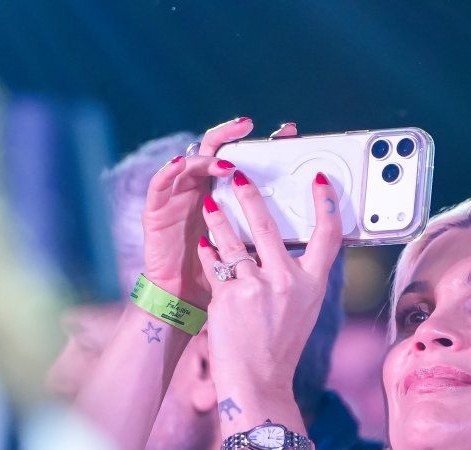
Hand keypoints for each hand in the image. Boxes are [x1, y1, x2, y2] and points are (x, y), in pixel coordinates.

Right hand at [141, 119, 298, 310]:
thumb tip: (314, 229)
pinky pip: (159, 185)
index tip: (289, 133)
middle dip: (232, 135)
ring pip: (191, 163)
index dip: (265, 144)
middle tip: (249, 126)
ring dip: (207, 157)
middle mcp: (203, 190)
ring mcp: (178, 198)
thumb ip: (274, 237)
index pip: (246, 160)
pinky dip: (169, 171)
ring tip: (224, 158)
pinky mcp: (156, 211)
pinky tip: (181, 163)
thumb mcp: (253, 257)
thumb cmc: (222, 282)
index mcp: (228, 198)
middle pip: (217, 152)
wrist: (184, 302)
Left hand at [195, 168, 341, 405]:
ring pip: (232, 240)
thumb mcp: (303, 310)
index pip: (328, 235)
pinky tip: (204, 245)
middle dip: (250, 195)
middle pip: (269, 225)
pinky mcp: (228, 297)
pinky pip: (215, 264)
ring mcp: (257, 288)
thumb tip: (286, 245)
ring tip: (210, 205)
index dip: (326, 203)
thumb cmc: (280, 347)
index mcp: (314, 285)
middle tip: (238, 176)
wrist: (257, 382)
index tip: (318, 180)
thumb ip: (298, 277)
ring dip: (218, 219)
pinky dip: (208, 253)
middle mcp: (288, 282)